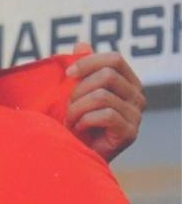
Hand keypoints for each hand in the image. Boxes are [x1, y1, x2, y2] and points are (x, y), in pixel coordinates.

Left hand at [65, 43, 145, 162]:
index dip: (88, 62)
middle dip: (78, 91)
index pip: (114, 59)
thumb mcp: (76, 94)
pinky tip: (78, 130)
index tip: (67, 75)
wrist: (76, 159)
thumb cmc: (75, 126)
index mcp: (127, 83)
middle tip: (67, 108)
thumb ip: (82, 70)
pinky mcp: (130, 133)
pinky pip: (105, 115)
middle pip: (107, 76)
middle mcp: (137, 97)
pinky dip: (84, 121)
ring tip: (70, 122)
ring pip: (102, 96)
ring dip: (76, 109)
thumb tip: (81, 44)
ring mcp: (136, 115)